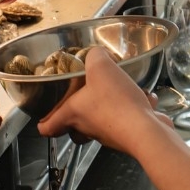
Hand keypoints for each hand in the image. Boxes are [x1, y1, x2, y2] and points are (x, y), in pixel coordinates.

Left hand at [37, 49, 165, 152]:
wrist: (144, 131)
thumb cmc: (117, 104)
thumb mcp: (100, 67)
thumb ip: (95, 56)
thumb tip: (96, 53)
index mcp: (73, 113)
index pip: (48, 127)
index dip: (44, 123)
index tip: (44, 119)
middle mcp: (88, 127)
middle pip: (75, 127)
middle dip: (79, 114)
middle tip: (85, 99)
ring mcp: (108, 134)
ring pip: (102, 123)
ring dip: (112, 108)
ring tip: (124, 92)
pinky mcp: (128, 136)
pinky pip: (128, 120)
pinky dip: (136, 109)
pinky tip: (145, 98)